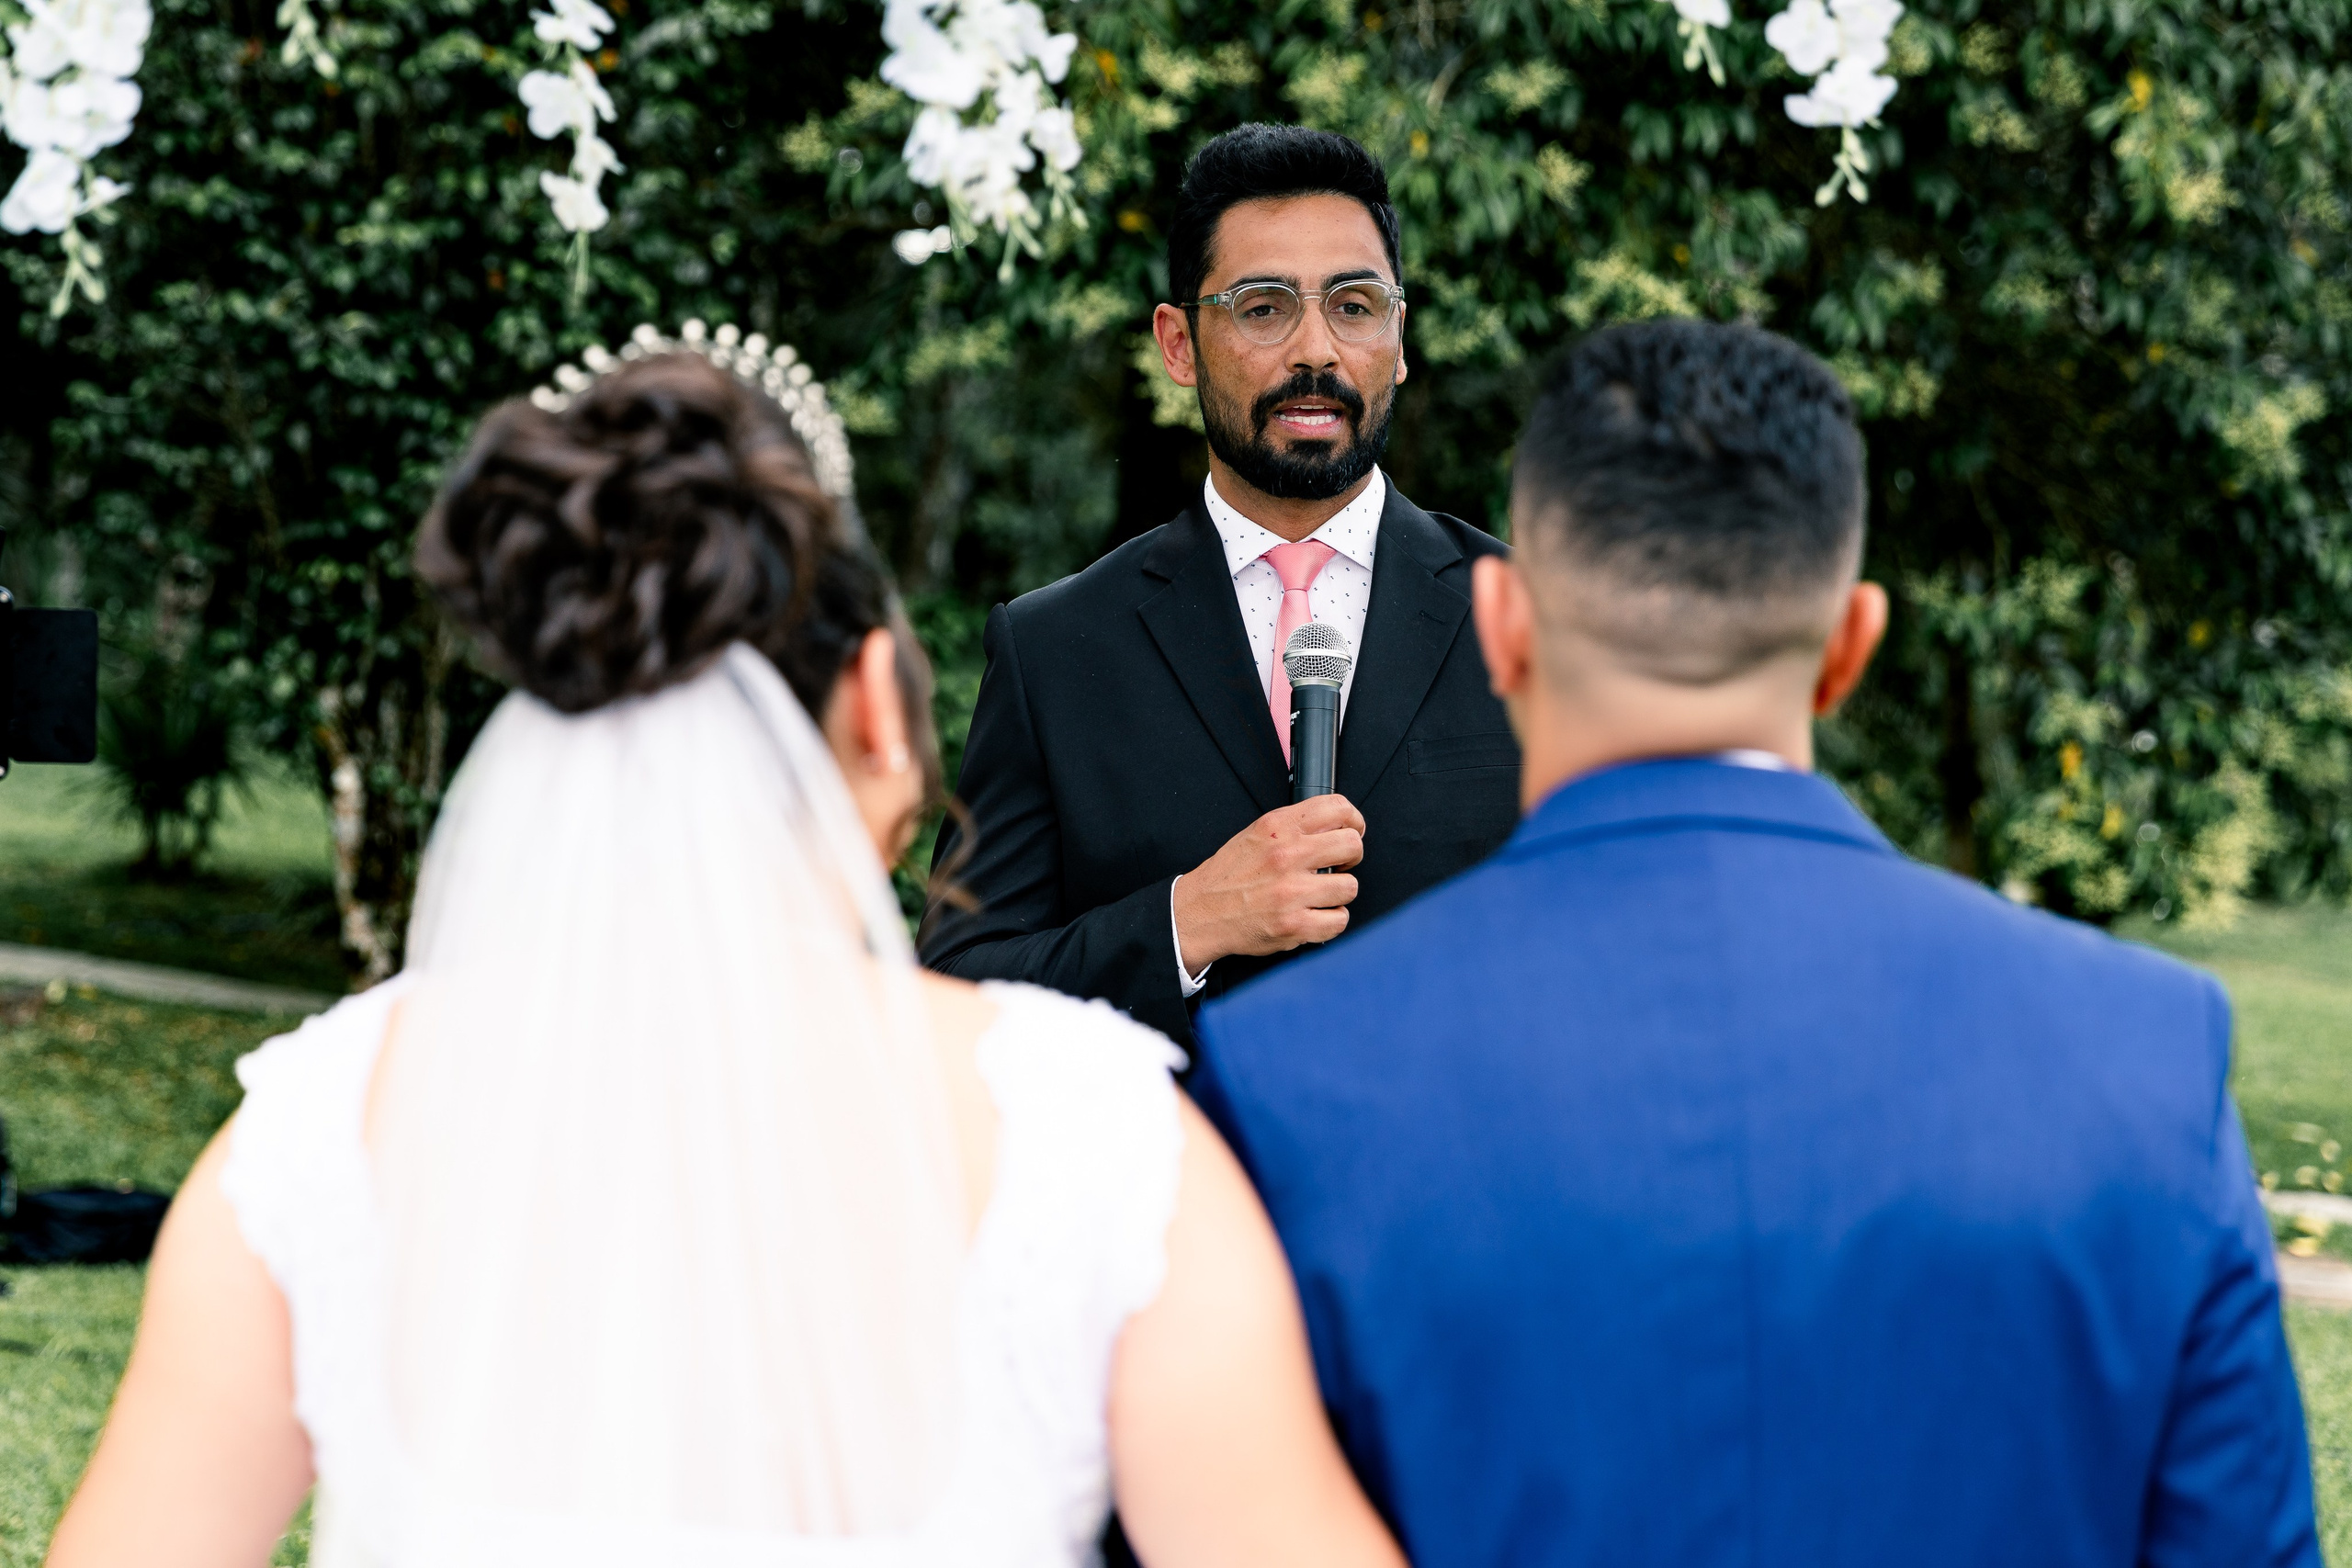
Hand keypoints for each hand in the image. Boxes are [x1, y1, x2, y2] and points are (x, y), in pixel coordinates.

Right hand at [1173, 796, 1365, 973]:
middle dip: (1351, 857)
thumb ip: (1294, 826)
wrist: (1200, 912)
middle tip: (1338, 866)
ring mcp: (1291, 892)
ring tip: (1320, 895)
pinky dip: (1331, 921)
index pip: (1338, 808)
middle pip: (1352, 845)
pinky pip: (1339, 921)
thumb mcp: (1256, 833)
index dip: (1354, 821)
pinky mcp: (1293, 925)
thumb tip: (1336, 825)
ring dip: (1339, 893)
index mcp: (1278, 827)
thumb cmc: (1229, 875)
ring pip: (1350, 887)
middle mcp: (1286, 856)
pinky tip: (1315, 915)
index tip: (1352, 831)